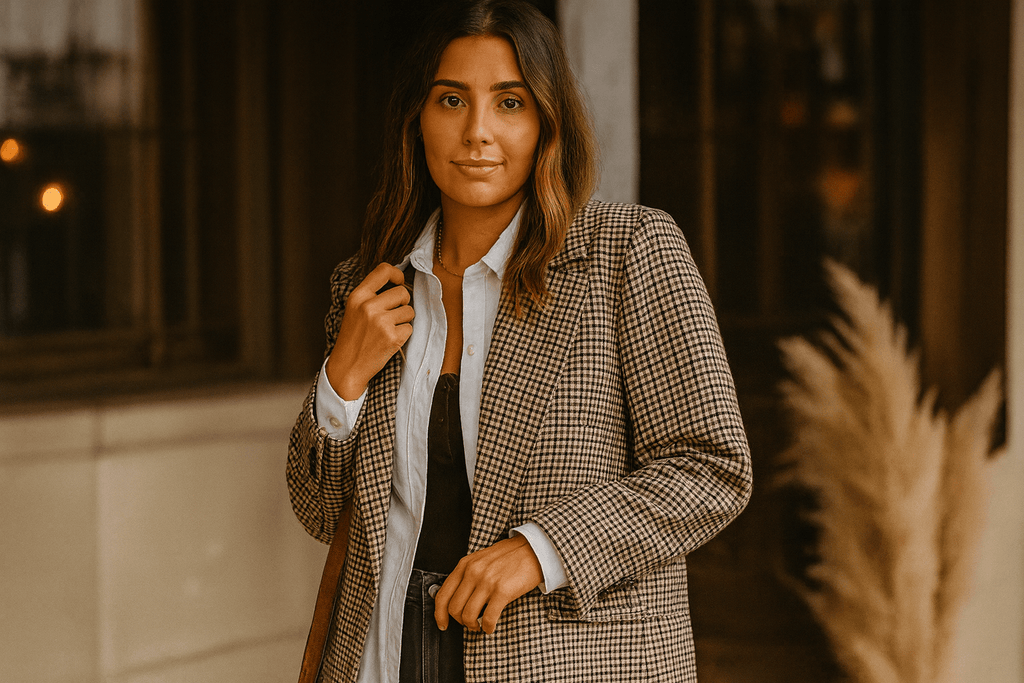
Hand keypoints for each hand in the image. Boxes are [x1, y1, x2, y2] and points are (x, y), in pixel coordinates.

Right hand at [326, 263, 413, 399]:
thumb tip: (399, 283)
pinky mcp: (392, 337)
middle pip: (403, 292)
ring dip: (403, 320)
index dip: (397, 274)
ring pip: (409, 311)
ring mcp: (381, 322)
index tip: (399, 281)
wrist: (347, 367)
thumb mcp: (354, 310)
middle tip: (392, 315)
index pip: (383, 270)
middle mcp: (369, 306)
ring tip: (388, 330)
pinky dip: (403, 335)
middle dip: (403, 303)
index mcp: (358, 296)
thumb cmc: (353, 338)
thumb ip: (371, 295)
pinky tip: (389, 341)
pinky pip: (410, 328)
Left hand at [433, 536, 543, 634]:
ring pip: (468, 616)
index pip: (442, 594)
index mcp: (465, 565)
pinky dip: (488, 628)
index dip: (439, 614)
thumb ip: (467, 575)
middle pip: (454, 608)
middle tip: (469, 623)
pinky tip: (490, 627)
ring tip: (480, 625)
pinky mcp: (502, 591)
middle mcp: (473, 572)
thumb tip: (455, 598)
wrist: (533, 549)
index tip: (443, 623)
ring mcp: (487, 581)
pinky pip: (488, 618)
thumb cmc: (509, 556)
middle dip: (460, 621)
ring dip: (473, 626)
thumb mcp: (481, 560)